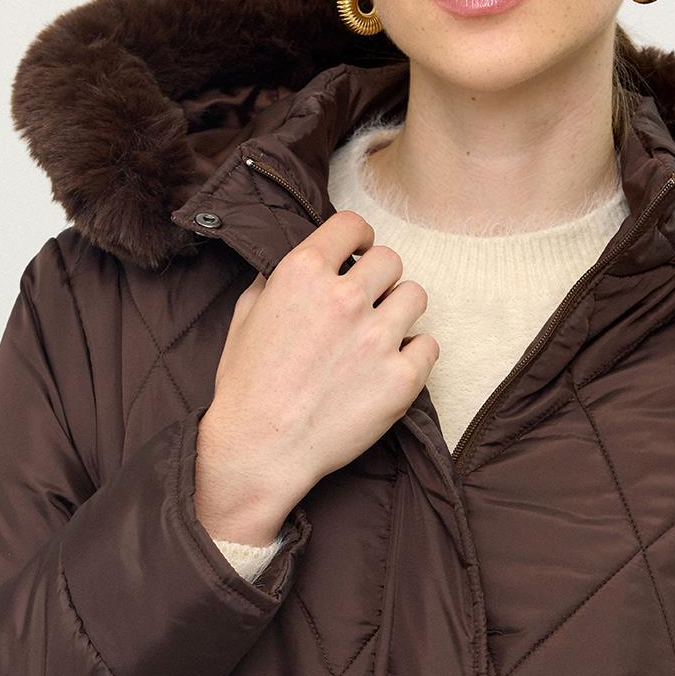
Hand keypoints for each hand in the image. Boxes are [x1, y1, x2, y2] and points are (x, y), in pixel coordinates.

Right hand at [194, 210, 437, 539]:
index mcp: (302, 273)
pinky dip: (415, 354)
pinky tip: (390, 367)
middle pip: (391, 260)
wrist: (260, 450)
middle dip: (380, 278)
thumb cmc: (246, 388)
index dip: (359, 237)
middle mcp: (344, 298)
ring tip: (380, 335)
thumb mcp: (245, 318)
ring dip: (400, 311)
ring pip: (415, 296)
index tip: (360, 251)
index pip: (351, 225)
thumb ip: (274, 281)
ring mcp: (377, 338)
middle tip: (368, 302)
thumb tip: (298, 266)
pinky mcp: (402, 378)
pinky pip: (429, 345)